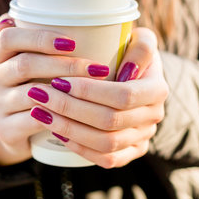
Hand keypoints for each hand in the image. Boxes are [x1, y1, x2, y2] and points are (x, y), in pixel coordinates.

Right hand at [0, 15, 110, 165]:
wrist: (17, 132)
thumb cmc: (34, 86)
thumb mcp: (32, 62)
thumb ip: (41, 41)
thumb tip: (61, 12)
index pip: (9, 38)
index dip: (40, 38)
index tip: (72, 42)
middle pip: (24, 64)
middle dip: (64, 65)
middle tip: (96, 68)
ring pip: (31, 94)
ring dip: (66, 92)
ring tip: (94, 91)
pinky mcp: (4, 129)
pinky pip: (32, 121)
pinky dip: (57, 116)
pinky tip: (78, 114)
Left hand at [26, 27, 168, 168]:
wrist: (137, 78)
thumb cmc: (129, 52)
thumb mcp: (140, 39)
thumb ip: (141, 46)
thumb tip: (125, 70)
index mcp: (158, 89)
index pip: (123, 95)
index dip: (89, 91)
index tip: (59, 80)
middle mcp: (154, 117)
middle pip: (109, 121)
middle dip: (70, 108)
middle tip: (40, 94)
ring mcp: (143, 138)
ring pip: (105, 143)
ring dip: (69, 128)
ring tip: (41, 112)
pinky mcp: (131, 152)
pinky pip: (107, 159)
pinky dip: (80, 147)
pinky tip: (56, 132)